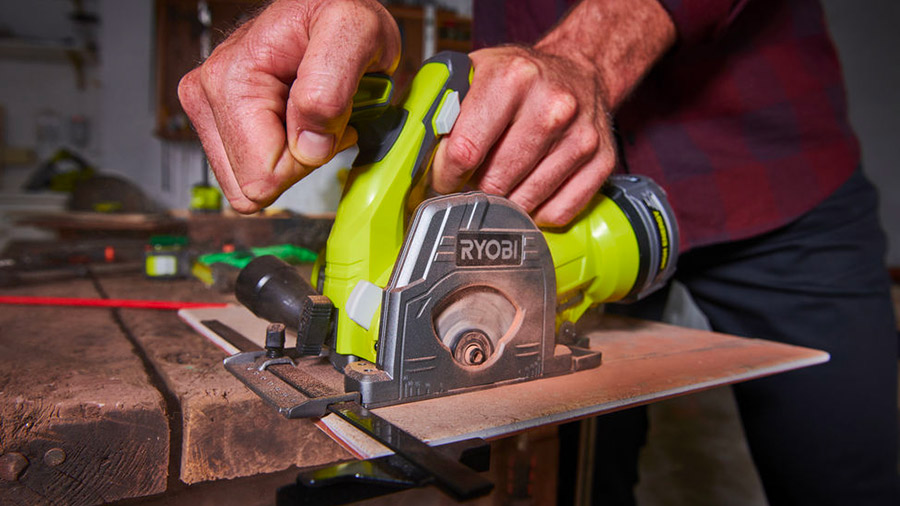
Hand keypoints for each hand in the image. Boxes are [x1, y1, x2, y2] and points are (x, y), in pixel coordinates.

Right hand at [178, 0, 399, 212]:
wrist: (329, 5)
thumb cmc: (339, 12)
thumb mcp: (354, 31)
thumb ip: (330, 87)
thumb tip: (307, 146)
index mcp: (230, 80)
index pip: (263, 176)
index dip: (307, 159)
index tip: (328, 119)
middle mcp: (207, 95)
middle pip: (253, 185)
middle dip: (299, 160)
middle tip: (322, 115)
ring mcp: (210, 111)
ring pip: (252, 184)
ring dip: (294, 157)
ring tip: (311, 112)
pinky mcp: (220, 123)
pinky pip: (256, 173)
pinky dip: (287, 153)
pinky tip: (299, 118)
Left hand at [431, 46, 615, 226]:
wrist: (579, 68)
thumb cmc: (520, 78)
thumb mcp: (475, 73)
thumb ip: (443, 108)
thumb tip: (416, 152)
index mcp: (511, 79)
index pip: (465, 150)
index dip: (446, 175)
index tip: (443, 180)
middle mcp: (551, 106)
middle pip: (496, 181)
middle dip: (475, 191)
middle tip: (470, 185)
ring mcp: (580, 136)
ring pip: (526, 202)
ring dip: (505, 204)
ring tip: (499, 186)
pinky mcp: (602, 161)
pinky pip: (559, 212)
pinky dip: (538, 213)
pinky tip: (529, 194)